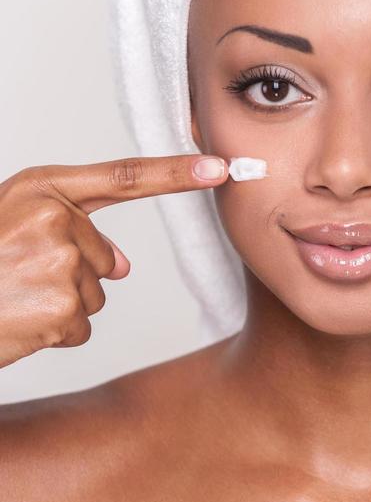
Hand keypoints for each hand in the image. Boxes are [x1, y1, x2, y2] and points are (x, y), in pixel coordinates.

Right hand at [0, 155, 227, 367]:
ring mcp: (62, 264)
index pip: (123, 177)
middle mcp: (55, 220)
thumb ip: (68, 230)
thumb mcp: (11, 226)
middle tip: (18, 278)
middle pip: (106, 258)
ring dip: (60, 306)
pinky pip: (81, 328)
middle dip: (73, 275)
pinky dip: (54, 334)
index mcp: (39, 190)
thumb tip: (123, 265)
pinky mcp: (64, 310)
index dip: (175, 173)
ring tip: (14, 298)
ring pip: (94, 295)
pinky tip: (19, 322)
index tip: (218, 167)